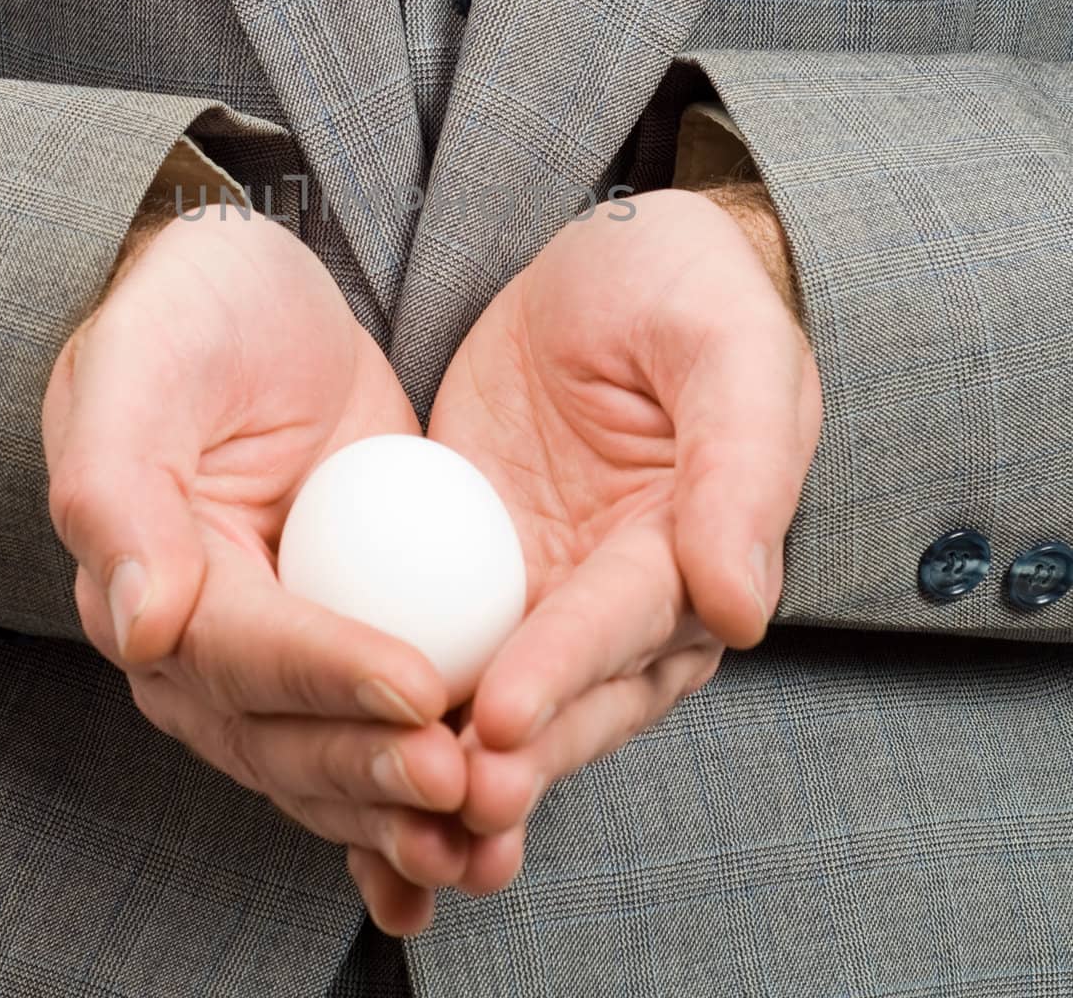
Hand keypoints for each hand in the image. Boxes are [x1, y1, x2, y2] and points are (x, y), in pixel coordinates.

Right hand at [41, 206, 469, 911]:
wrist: (248, 293)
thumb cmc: (188, 314)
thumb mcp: (141, 365)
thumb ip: (117, 488)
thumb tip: (137, 628)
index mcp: (141, 589)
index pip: (237, 654)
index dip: (326, 678)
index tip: (419, 691)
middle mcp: (201, 644)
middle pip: (283, 737)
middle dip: (373, 772)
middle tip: (465, 782)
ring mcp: (279, 648)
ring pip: (331, 761)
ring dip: (403, 814)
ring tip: (492, 840)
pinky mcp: (346, 638)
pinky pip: (377, 732)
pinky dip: (415, 803)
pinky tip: (480, 852)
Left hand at [346, 186, 822, 914]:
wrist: (607, 265)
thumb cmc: (684, 289)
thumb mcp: (726, 348)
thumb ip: (741, 467)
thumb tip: (742, 608)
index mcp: (694, 552)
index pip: (627, 624)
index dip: (565, 672)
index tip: (500, 719)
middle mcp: (621, 596)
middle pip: (567, 696)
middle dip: (508, 757)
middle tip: (438, 799)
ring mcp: (541, 590)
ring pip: (499, 698)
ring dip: (452, 761)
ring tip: (392, 816)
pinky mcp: (468, 572)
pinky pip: (435, 644)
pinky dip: (399, 707)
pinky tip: (340, 753)